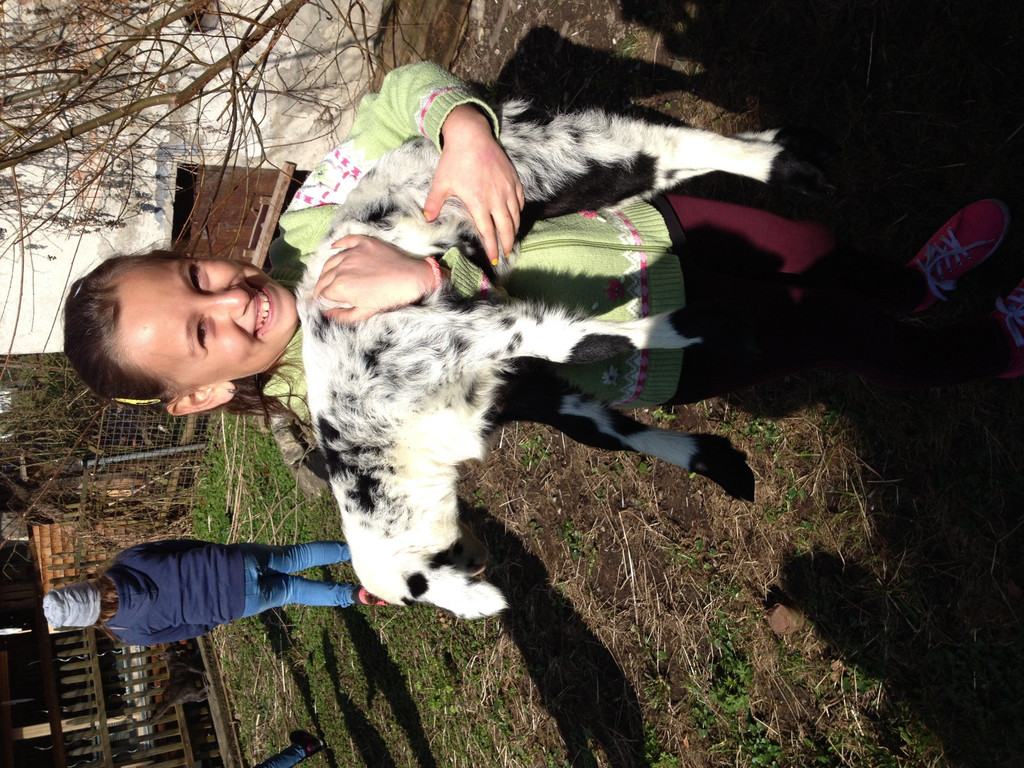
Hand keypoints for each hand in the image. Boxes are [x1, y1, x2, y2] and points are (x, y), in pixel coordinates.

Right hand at [313, 235, 439, 322]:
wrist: (412, 280)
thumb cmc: (390, 298)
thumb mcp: (366, 313)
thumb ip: (343, 316)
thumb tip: (327, 314)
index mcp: (340, 286)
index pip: (322, 293)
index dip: (320, 300)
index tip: (321, 303)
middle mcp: (342, 267)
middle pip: (324, 278)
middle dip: (320, 287)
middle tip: (321, 293)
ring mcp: (352, 253)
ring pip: (331, 261)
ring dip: (326, 270)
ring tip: (327, 276)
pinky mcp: (363, 243)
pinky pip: (346, 241)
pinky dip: (338, 244)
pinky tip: (333, 248)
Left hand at [424, 105, 524, 266]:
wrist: (471, 134)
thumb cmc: (454, 159)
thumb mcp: (441, 183)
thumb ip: (434, 203)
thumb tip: (427, 219)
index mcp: (478, 203)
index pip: (488, 232)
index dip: (492, 247)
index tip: (494, 258)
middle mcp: (496, 198)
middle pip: (506, 228)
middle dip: (507, 243)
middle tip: (506, 253)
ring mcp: (507, 188)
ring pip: (516, 215)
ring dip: (514, 229)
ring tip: (511, 238)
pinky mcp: (513, 179)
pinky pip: (520, 200)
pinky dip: (519, 211)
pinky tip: (515, 215)